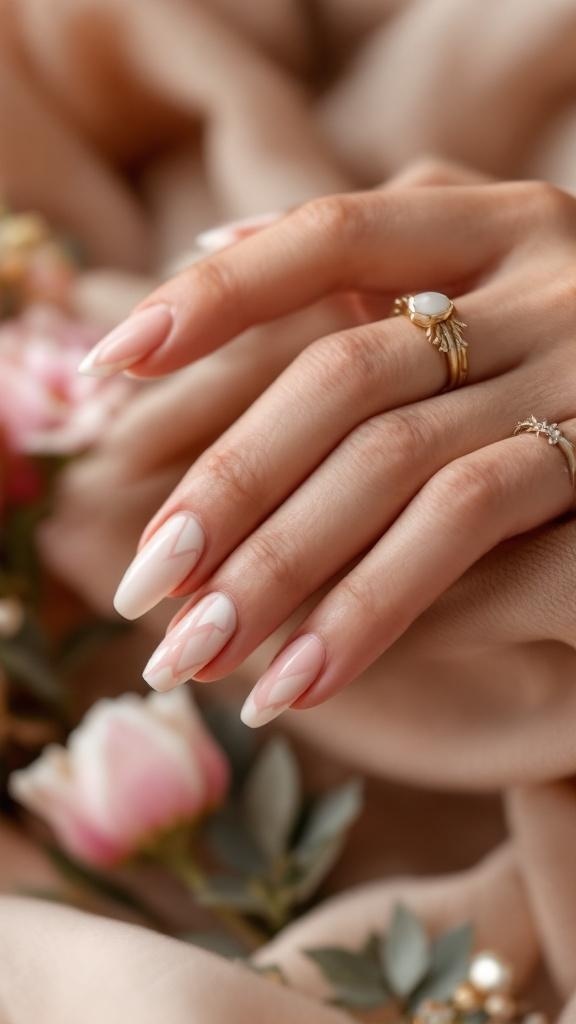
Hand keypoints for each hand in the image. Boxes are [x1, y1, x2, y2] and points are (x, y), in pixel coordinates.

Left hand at [80, 172, 575, 725]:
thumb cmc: (563, 387)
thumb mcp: (483, 302)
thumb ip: (371, 270)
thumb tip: (208, 241)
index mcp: (502, 227)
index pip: (331, 233)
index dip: (215, 294)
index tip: (113, 363)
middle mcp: (555, 290)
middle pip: (347, 378)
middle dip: (231, 489)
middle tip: (147, 590)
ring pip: (410, 475)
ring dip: (293, 577)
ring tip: (207, 662)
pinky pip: (492, 559)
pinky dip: (387, 615)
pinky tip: (312, 673)